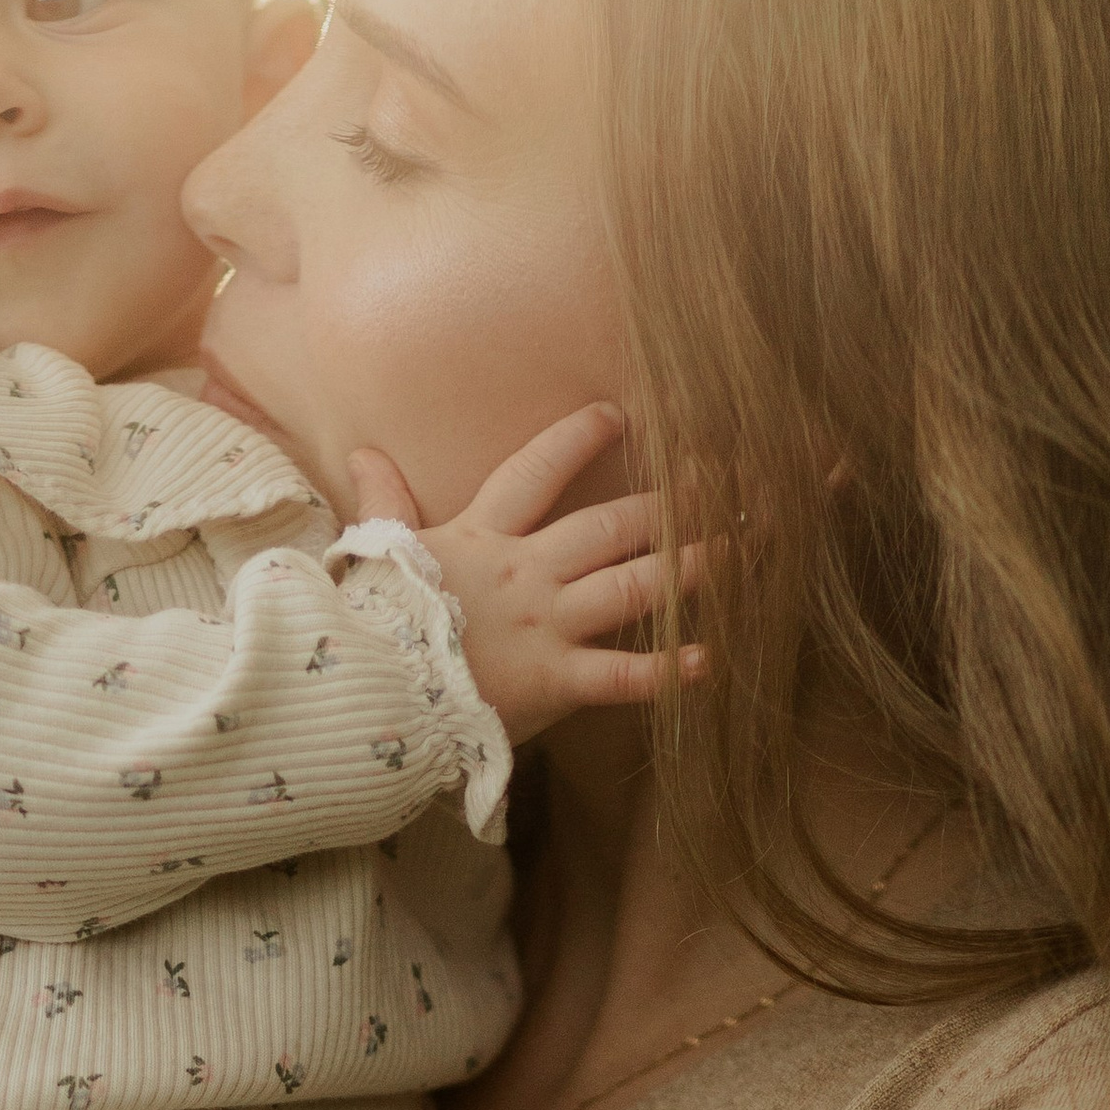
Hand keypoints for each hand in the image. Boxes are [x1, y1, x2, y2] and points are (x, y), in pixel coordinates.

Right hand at [346, 403, 698, 745]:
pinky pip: (622, 676)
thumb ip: (383, 502)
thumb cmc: (371, 627)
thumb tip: (364, 453)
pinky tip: (711, 659)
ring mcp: (545, 627)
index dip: (576, 439)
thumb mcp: (377, 554)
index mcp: (482, 538)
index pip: (535, 471)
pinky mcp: (554, 682)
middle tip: (725, 480)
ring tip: (745, 549)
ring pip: (633, 587)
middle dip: (672, 502)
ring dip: (694, 568)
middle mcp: (525, 574)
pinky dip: (668, 670)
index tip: (619, 414)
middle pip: (611, 524)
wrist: (364, 696)